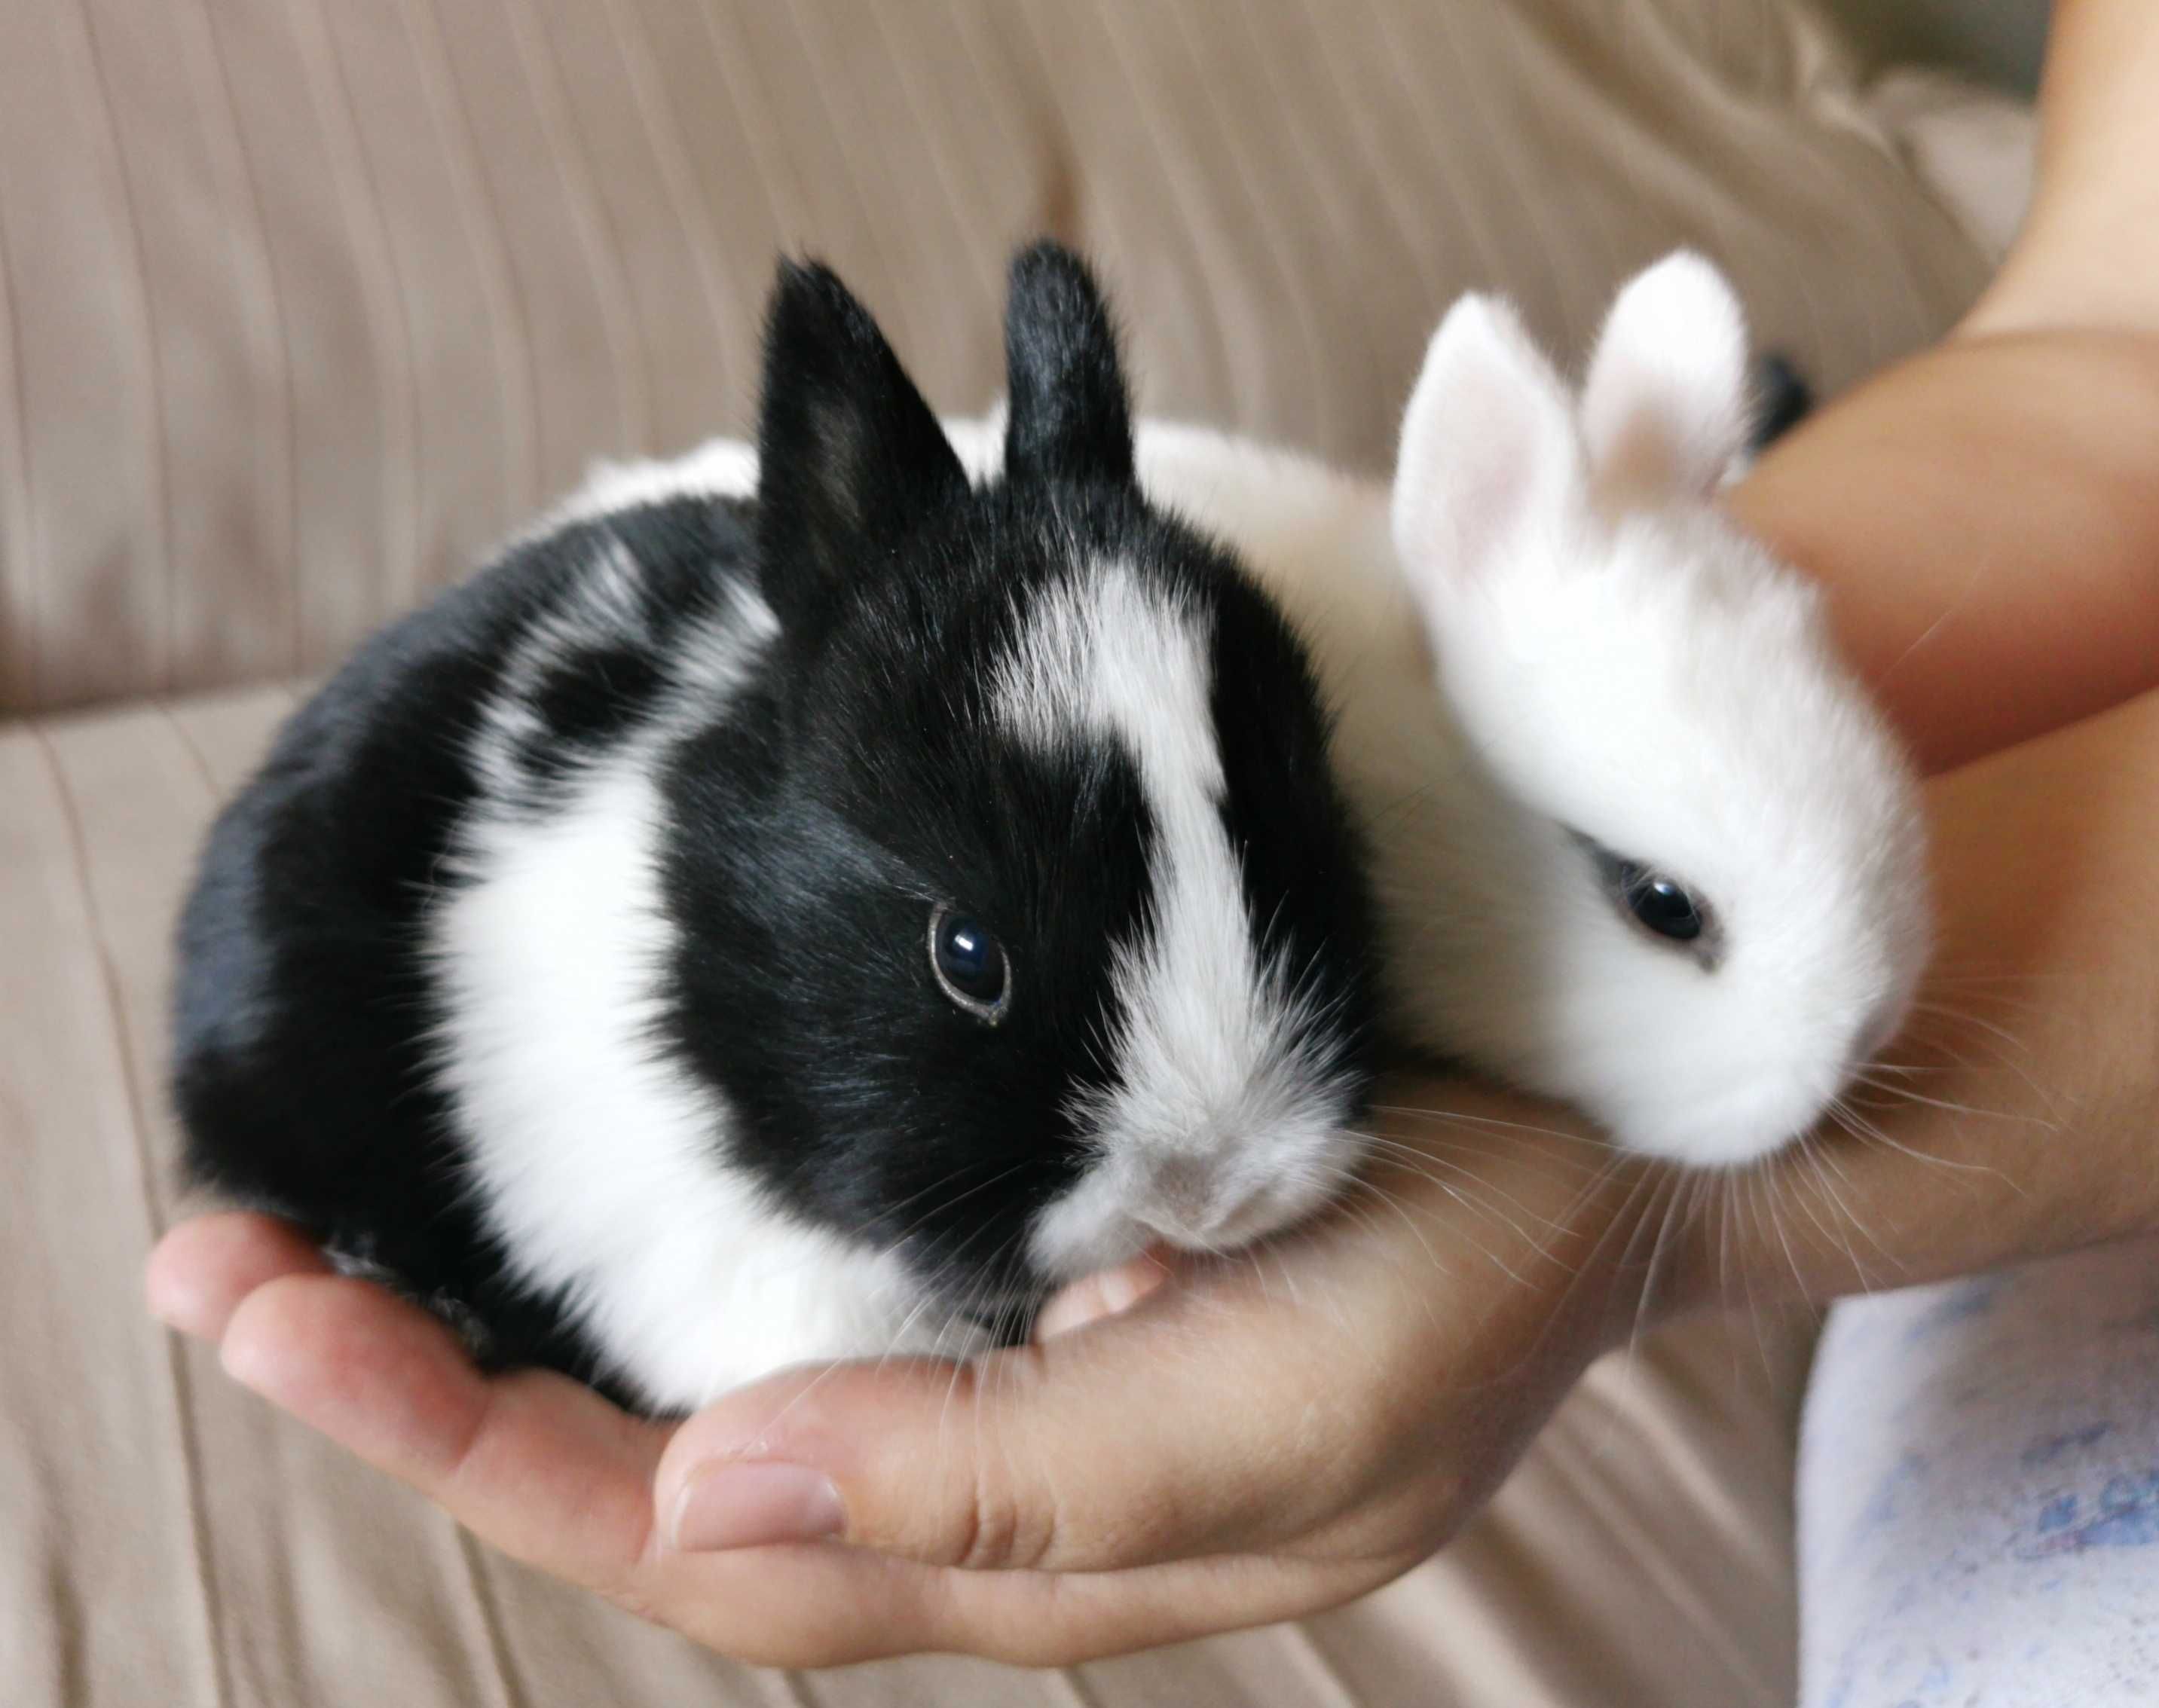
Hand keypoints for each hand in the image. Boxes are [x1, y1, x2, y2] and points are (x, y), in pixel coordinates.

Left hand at [147, 1091, 1658, 1666]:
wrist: (1606, 1159)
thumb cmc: (1473, 1272)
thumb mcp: (1289, 1406)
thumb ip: (1018, 1486)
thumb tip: (714, 1488)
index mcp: (1038, 1549)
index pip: (706, 1546)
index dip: (486, 1457)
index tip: (289, 1324)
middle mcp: (986, 1488)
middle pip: (663, 1492)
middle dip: (432, 1399)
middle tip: (220, 1264)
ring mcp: (1001, 1387)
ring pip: (709, 1414)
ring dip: (509, 1344)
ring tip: (310, 1247)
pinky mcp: (1028, 1282)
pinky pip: (801, 1322)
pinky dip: (652, 1284)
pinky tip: (558, 1225)